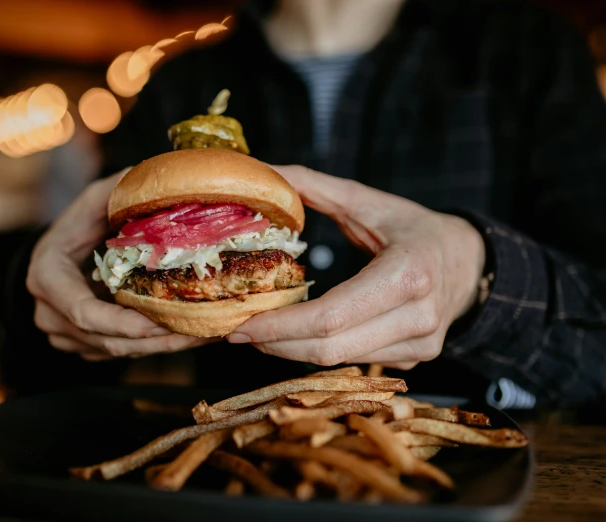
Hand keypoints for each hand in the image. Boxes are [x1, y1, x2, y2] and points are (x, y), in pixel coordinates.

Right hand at [27, 170, 214, 360]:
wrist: (56, 256)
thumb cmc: (74, 226)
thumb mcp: (89, 203)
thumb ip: (113, 192)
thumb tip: (147, 172)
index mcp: (48, 279)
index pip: (83, 312)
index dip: (121, 322)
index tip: (157, 322)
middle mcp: (50, 314)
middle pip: (107, 339)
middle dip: (155, 340)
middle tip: (199, 332)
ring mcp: (64, 335)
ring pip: (117, 351)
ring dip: (161, 347)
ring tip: (204, 335)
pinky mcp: (82, 346)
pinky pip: (120, 352)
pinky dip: (153, 347)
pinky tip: (187, 336)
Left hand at [227, 165, 485, 369]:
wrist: (469, 260)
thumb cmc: (413, 228)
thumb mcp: (368, 201)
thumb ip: (314, 186)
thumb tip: (263, 170)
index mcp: (408, 273)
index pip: (332, 315)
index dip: (281, 325)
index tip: (241, 325)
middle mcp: (419, 316)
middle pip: (331, 348)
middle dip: (276, 344)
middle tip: (237, 333)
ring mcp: (421, 344)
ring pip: (340, 361)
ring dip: (292, 352)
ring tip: (259, 333)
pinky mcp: (415, 358)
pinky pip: (356, 361)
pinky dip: (319, 351)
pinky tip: (295, 337)